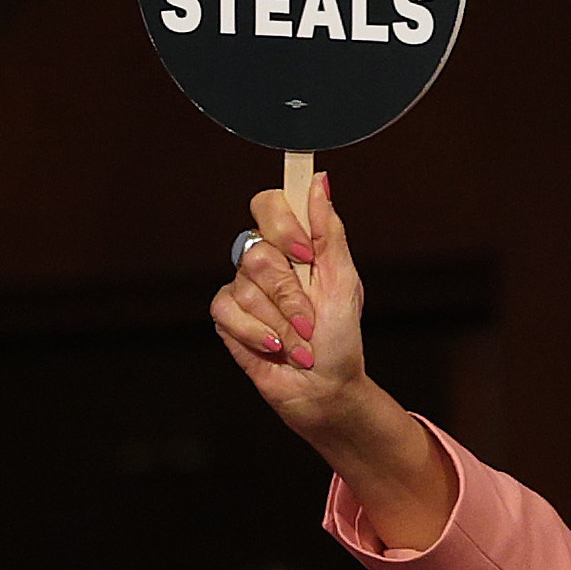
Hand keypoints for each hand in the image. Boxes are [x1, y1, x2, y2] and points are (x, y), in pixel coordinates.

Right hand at [209, 173, 369, 437]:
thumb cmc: (340, 339)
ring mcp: (242, 288)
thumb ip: (329, 231)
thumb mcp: (344, 281)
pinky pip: (229, 311)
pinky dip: (259, 334)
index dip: (283, 224)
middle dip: (290, 294)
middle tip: (310, 319)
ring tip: (300, 343)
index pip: (269, 204)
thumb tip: (319, 181)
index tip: (305, 252)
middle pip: (258, 251)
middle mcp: (265, 261)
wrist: (325, 388)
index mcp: (294, 246)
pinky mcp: (226, 317)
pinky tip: (276, 348)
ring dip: (282, 323)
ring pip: (246, 286)